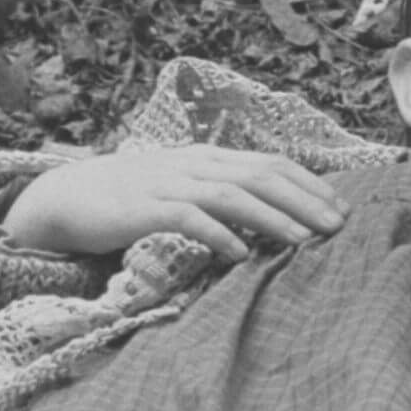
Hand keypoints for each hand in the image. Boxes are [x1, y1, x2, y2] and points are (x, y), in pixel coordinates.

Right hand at [1, 144, 348, 259]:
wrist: (68, 197)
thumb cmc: (132, 199)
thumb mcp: (183, 188)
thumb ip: (222, 196)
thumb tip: (272, 217)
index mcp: (208, 157)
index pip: (270, 162)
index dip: (310, 183)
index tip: (342, 208)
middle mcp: (194, 163)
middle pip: (261, 175)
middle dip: (305, 199)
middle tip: (338, 226)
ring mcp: (168, 183)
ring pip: (231, 193)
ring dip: (272, 216)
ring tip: (304, 239)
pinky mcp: (144, 208)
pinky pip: (188, 217)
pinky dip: (218, 233)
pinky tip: (242, 252)